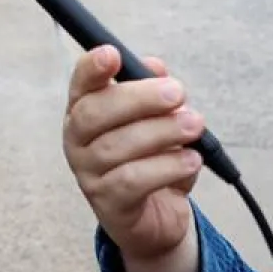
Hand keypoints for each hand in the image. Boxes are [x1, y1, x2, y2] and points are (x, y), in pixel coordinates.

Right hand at [63, 45, 204, 271]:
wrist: (156, 217)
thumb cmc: (150, 159)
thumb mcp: (157, 122)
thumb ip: (155, 92)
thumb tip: (156, 66)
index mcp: (84, 111)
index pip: (80, 85)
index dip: (91, 68)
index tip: (112, 53)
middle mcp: (77, 140)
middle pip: (94, 113)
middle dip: (138, 99)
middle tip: (178, 93)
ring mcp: (88, 173)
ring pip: (117, 146)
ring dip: (161, 132)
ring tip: (195, 126)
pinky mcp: (108, 203)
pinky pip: (133, 181)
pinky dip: (166, 167)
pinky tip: (191, 160)